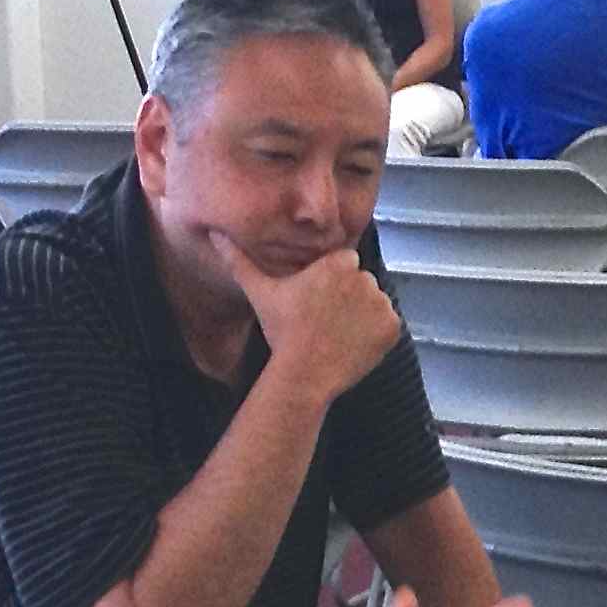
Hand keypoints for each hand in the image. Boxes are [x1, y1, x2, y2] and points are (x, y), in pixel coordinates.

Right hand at [217, 237, 404, 404]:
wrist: (304, 373)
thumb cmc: (281, 330)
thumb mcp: (260, 291)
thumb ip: (239, 260)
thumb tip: (214, 233)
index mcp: (339, 263)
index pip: (343, 263)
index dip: (330, 282)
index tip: (316, 300)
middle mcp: (365, 278)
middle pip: (360, 282)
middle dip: (347, 297)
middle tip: (324, 320)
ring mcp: (382, 304)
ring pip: (374, 303)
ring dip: (362, 314)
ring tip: (337, 333)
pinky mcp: (393, 327)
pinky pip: (388, 324)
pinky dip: (376, 334)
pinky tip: (352, 343)